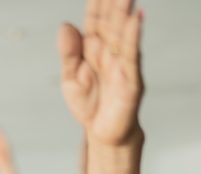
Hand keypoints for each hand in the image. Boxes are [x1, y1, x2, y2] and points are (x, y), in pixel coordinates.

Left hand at [57, 0, 143, 145]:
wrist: (104, 133)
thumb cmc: (90, 104)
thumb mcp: (70, 78)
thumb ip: (68, 53)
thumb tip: (66, 26)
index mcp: (94, 48)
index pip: (95, 18)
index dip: (96, 1)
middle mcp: (110, 51)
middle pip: (111, 20)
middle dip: (114, 1)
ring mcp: (123, 63)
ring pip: (123, 33)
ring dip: (124, 12)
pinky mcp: (131, 79)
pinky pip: (132, 55)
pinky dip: (134, 37)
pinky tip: (135, 19)